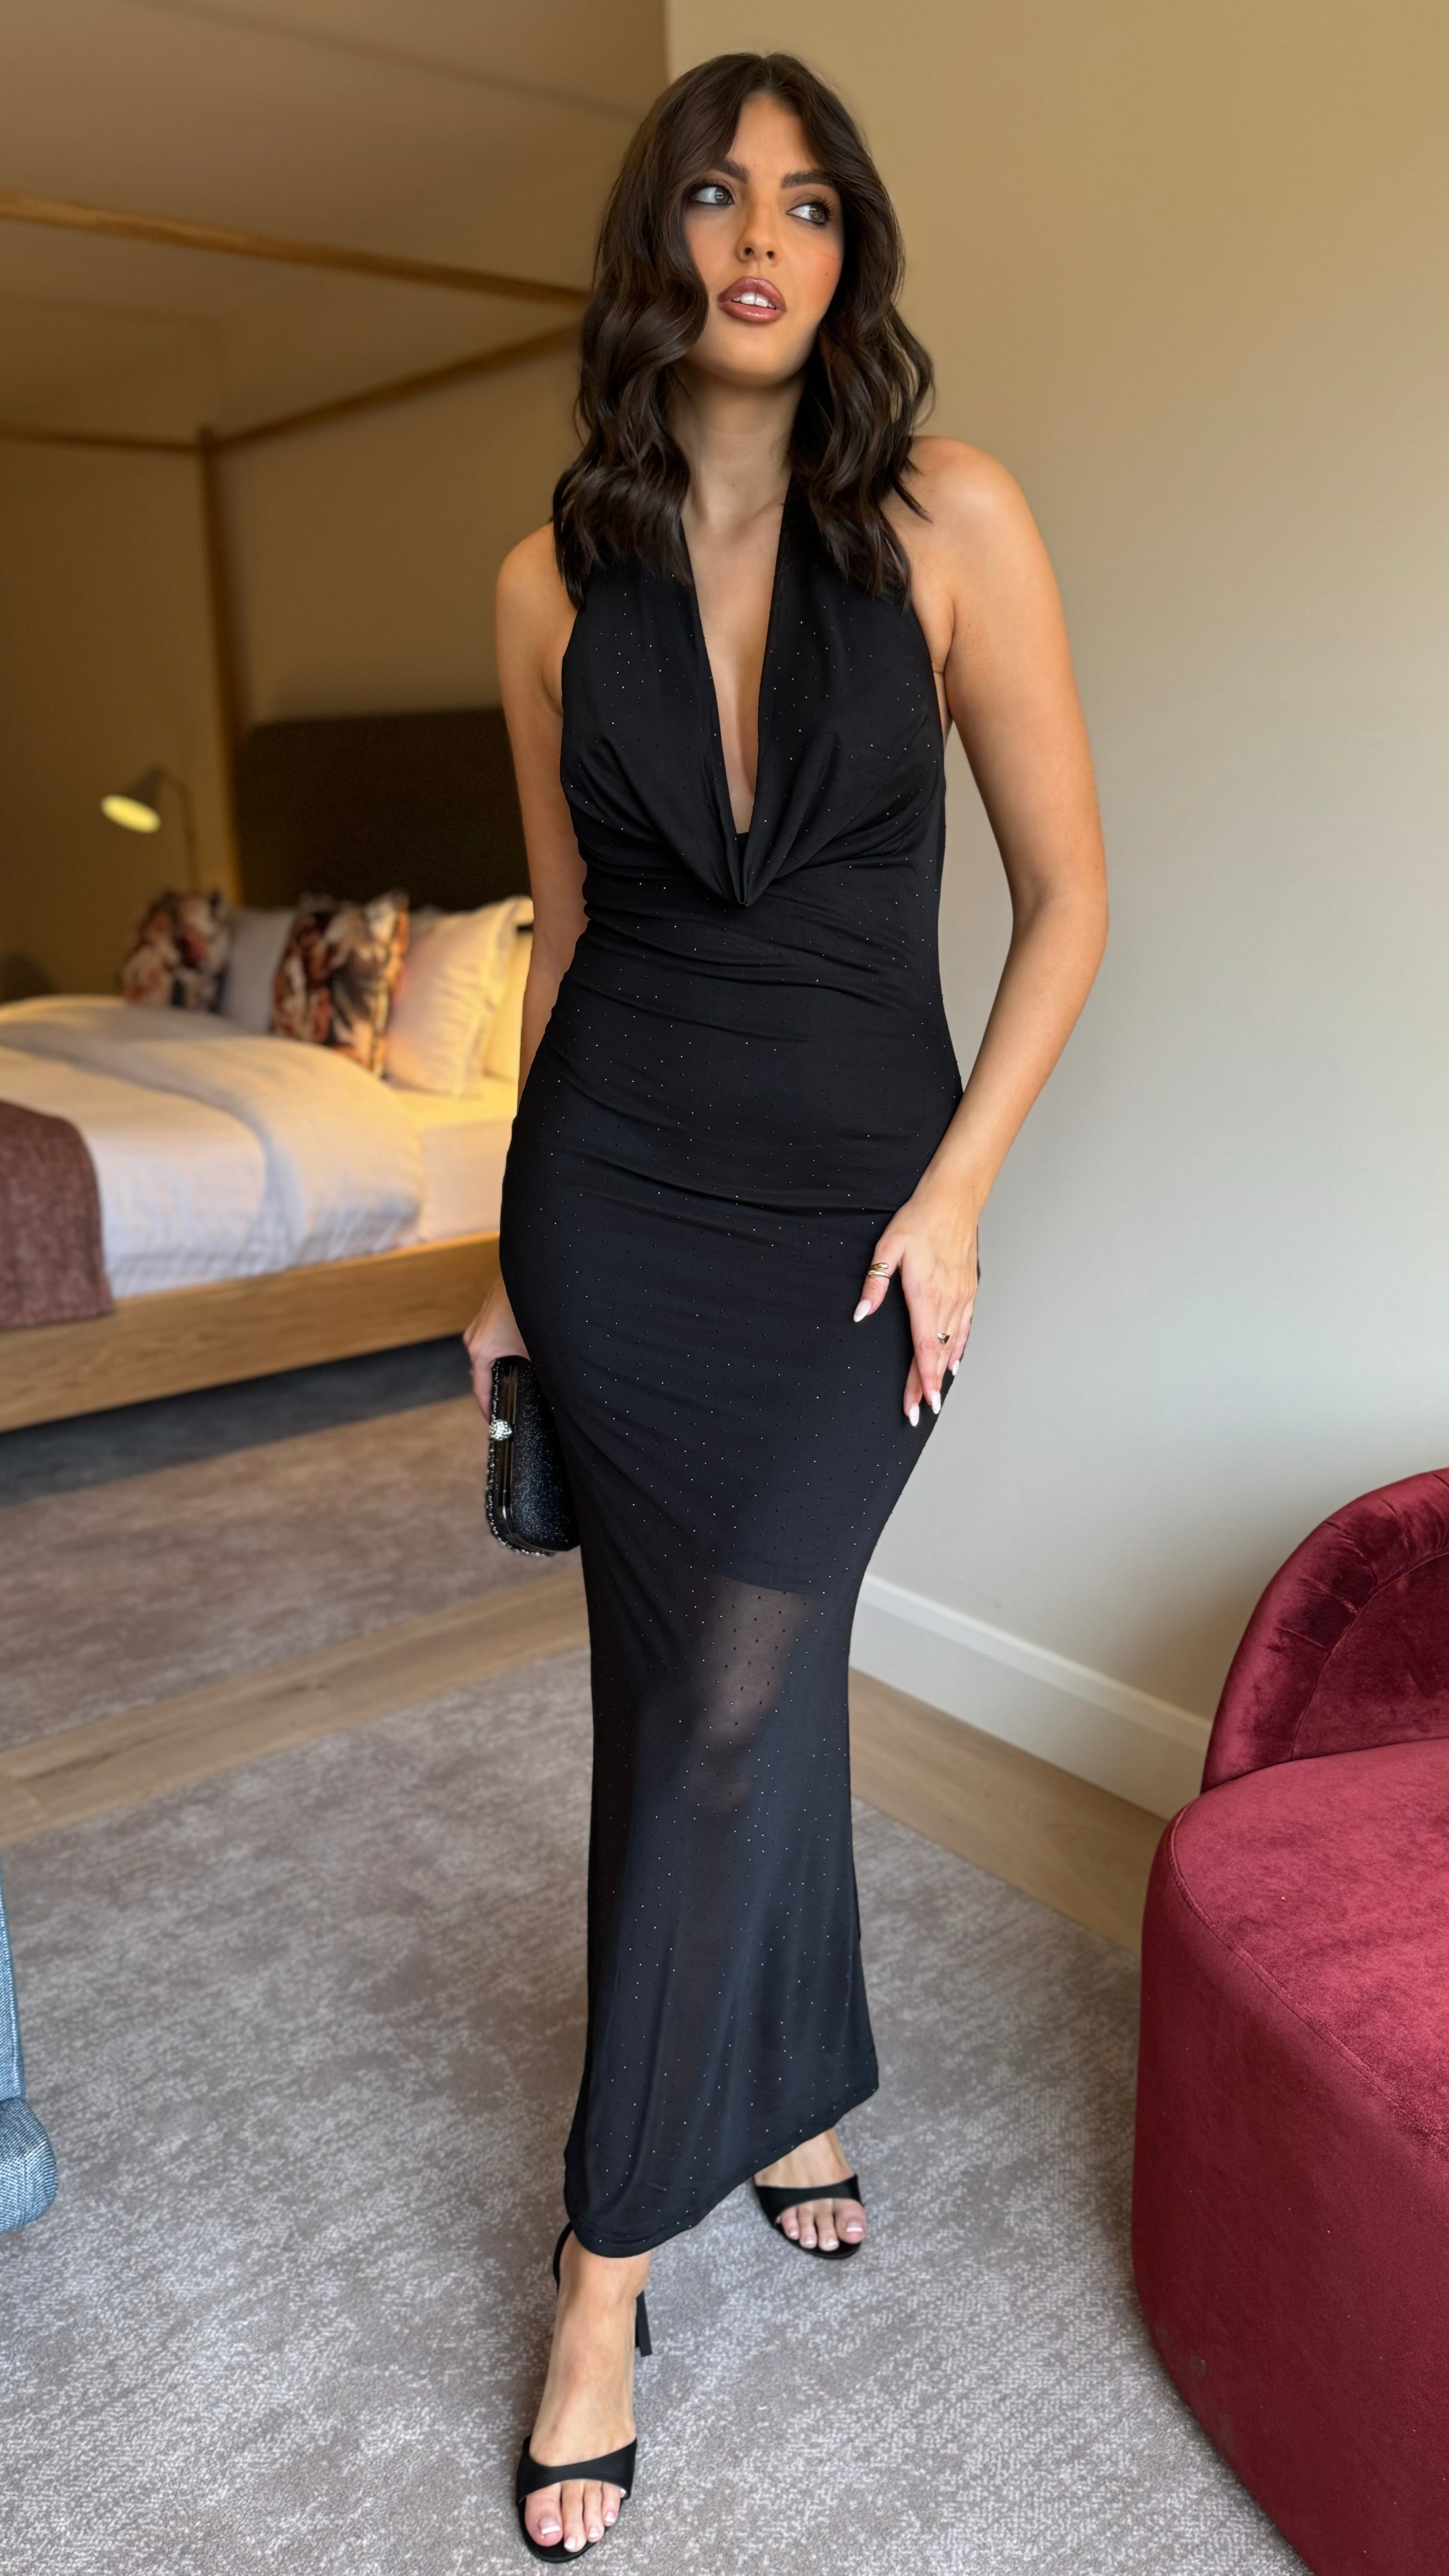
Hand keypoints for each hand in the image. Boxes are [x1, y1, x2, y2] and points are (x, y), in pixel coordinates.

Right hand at [463, 1276, 528, 1417]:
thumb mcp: (540, 1349)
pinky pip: (494, 1340)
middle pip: (483, 1373)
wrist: (535, 1267)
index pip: (480, 1390)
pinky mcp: (490, 1311)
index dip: (490, 1410)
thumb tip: (555, 1391)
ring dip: (502, 1368)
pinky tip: (523, 1354)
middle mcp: (475, 1336)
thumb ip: (542, 1373)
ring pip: (489, 1355)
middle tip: (513, 1406)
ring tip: (517, 1382)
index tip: (498, 1425)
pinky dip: (505, 1351)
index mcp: (481, 1349)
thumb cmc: (534, 1305)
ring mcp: (481, 1322)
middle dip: (498, 1389)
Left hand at [853, 1182, 978, 1425]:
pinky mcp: (968, 1291)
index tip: (919, 1403)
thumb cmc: (919, 1221)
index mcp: (924, 1294)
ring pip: (951, 1345)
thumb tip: (861, 1312)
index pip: (923, 1347)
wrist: (953, 1200)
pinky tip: (954, 1364)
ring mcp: (960, 1297)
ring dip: (942, 1373)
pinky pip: (964, 1328)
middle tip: (920, 1413)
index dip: (920, 1379)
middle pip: (936, 1354)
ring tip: (934, 1397)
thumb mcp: (888, 1246)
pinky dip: (958, 1349)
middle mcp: (946, 1301)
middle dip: (927, 1386)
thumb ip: (875, 1282)